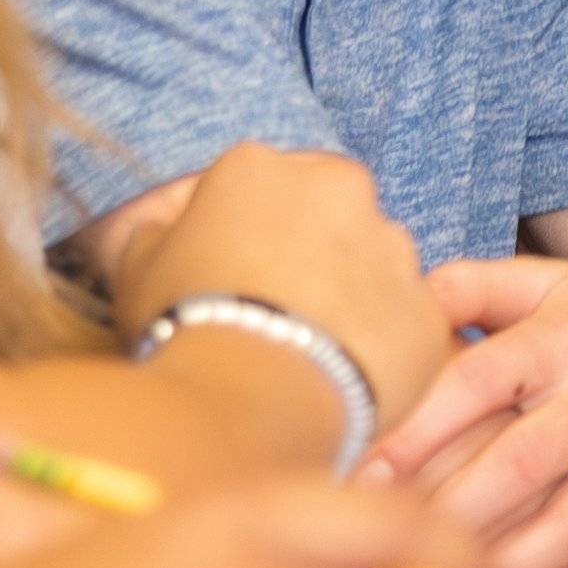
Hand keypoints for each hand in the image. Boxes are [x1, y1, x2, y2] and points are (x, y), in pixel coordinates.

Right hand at [115, 144, 450, 451]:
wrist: (251, 399)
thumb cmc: (185, 326)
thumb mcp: (139, 269)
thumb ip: (157, 235)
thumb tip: (165, 230)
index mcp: (261, 168)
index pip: (259, 185)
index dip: (246, 233)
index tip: (236, 276)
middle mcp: (339, 189)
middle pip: (331, 213)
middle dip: (314, 252)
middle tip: (283, 311)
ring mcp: (393, 247)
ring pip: (379, 264)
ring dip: (356, 295)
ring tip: (316, 352)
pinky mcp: (429, 309)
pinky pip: (408, 324)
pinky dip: (386, 347)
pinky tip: (349, 381)